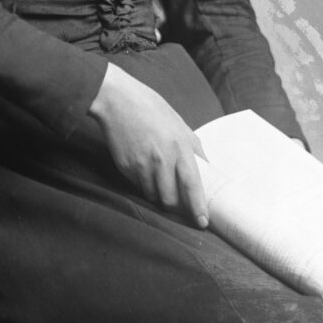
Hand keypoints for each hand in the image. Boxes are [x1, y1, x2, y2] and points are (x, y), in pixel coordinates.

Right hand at [87, 64, 210, 226]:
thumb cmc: (150, 108)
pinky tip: (143, 169)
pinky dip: (144, 185)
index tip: (202, 222)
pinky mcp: (126, 167)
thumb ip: (193, 146)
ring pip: (153, 196)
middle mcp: (161, 159)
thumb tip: (206, 166)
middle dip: (175, 206)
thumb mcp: (179, 123)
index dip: (197, 206)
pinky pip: (138, 186)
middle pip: (170, 199)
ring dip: (158, 195)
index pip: (191, 184)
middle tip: (178, 204)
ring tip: (158, 181)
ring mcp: (141, 165)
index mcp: (179, 147)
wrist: (116, 100)